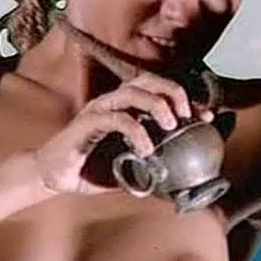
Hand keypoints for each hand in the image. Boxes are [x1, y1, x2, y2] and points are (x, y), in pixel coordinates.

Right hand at [31, 72, 212, 194]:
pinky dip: (136, 131)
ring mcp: (99, 110)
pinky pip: (115, 119)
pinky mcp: (86, 124)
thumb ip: (152, 168)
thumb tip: (181, 180)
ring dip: (157, 105)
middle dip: (174, 92)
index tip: (208, 116)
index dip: (186, 99)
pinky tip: (146, 149)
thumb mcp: (129, 169)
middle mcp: (113, 103)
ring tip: (172, 125)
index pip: (159, 91)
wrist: (52, 178)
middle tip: (190, 115)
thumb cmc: (90, 171)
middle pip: (148, 80)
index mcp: (125, 108)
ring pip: (132, 93)